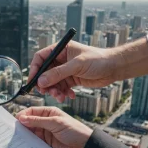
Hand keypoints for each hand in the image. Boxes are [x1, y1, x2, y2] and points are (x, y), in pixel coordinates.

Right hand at [16, 107, 92, 147]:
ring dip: (25, 136)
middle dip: (22, 126)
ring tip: (17, 139)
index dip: (24, 115)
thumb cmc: (74, 131)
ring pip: (31, 133)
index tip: (16, 120)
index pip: (32, 111)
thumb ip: (38, 121)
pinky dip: (29, 144)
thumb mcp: (56, 123)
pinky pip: (34, 143)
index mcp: (49, 113)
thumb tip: (22, 119)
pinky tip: (24, 146)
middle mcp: (46, 122)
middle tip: (14, 130)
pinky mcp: (46, 144)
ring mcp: (45, 134)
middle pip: (29, 122)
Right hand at [29, 38, 147, 102]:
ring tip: (61, 97)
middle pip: (44, 72)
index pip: (41, 58)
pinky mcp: (71, 80)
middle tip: (47, 92)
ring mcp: (65, 70)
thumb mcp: (77, 65)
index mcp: (60, 50)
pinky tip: (70, 95)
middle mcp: (61, 60)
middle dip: (45, 84)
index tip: (33, 81)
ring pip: (52, 82)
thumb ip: (58, 73)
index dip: (34, 69)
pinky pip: (61, 88)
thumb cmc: (98, 60)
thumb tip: (41, 81)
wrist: (114, 68)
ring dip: (55, 91)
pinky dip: (63, 93)